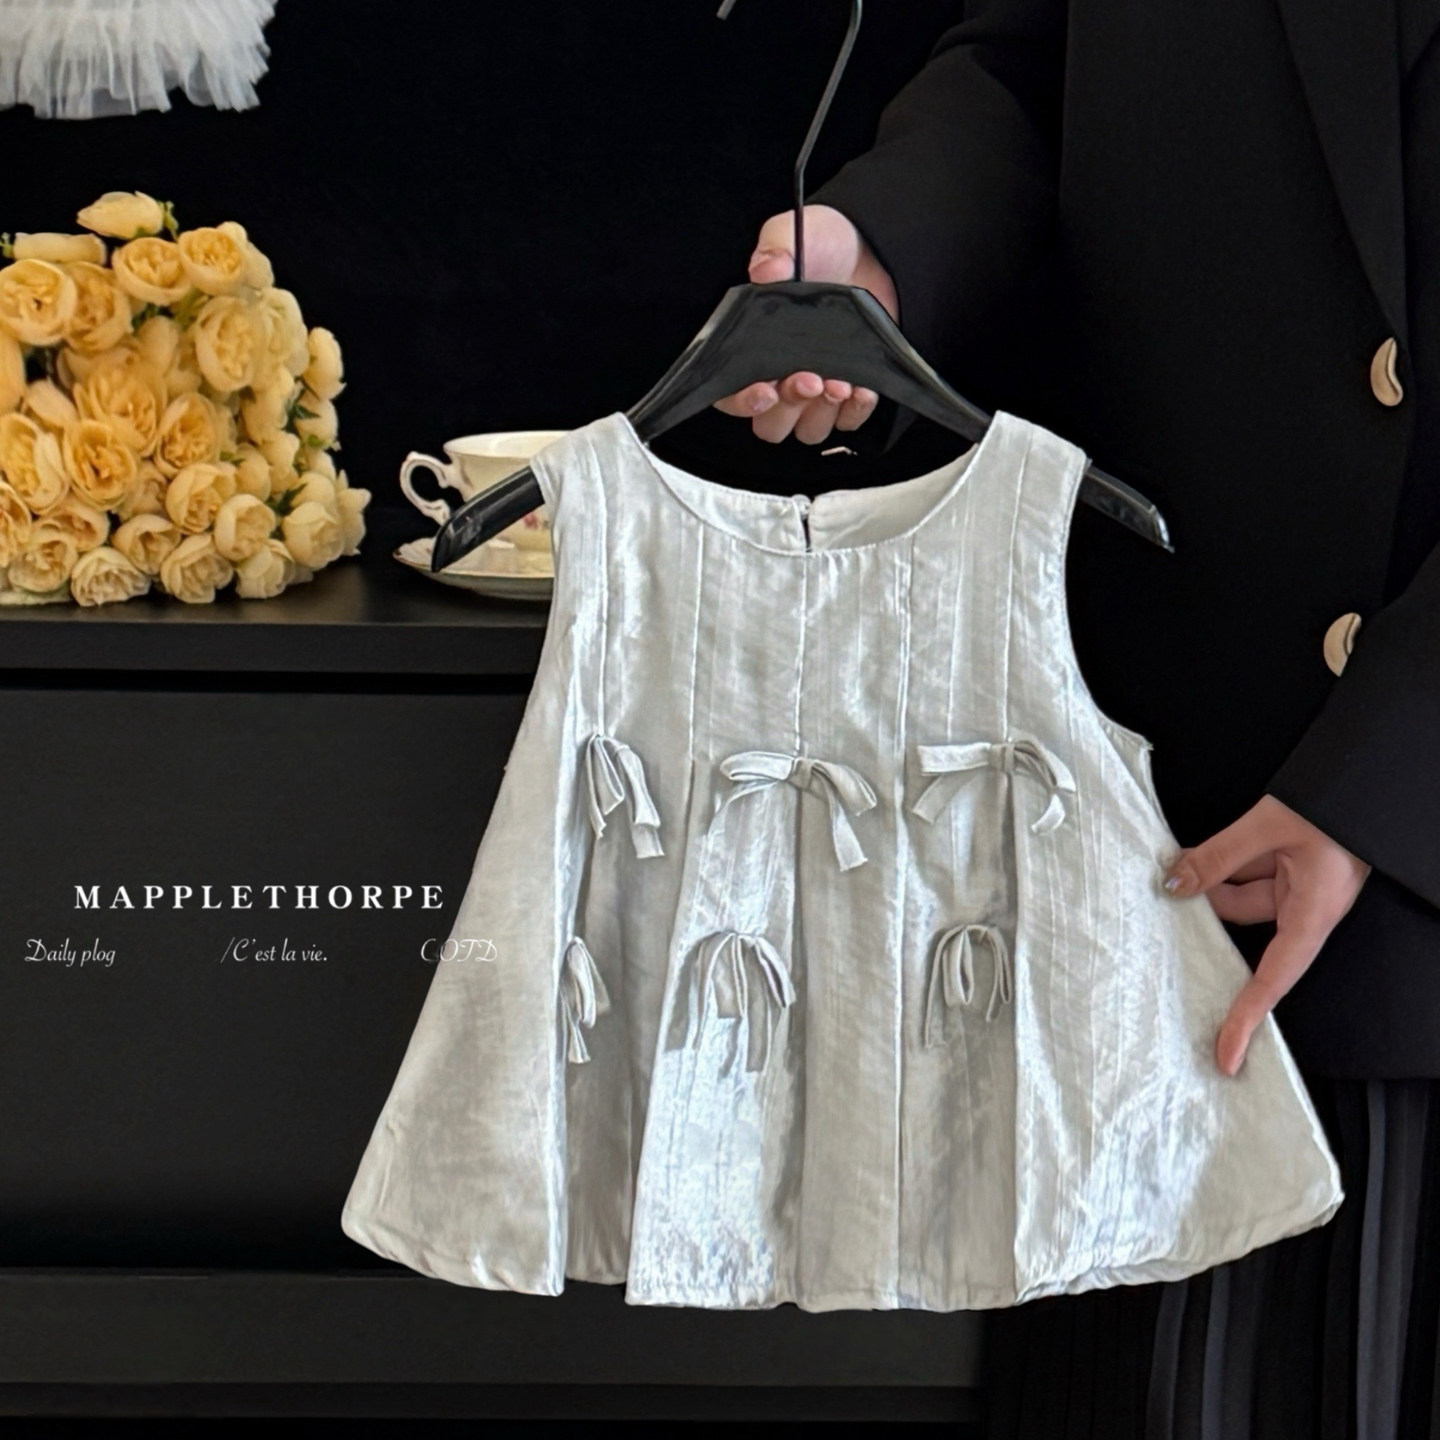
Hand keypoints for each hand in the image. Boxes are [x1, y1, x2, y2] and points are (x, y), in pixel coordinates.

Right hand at [713, 204, 899, 444]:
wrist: (873, 251)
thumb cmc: (822, 246)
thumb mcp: (793, 235)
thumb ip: (776, 250)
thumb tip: (766, 269)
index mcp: (750, 347)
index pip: (730, 394)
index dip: (743, 402)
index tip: (764, 391)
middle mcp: (777, 376)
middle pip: (770, 423)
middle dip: (788, 406)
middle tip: (808, 379)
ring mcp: (813, 390)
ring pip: (806, 430)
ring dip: (821, 413)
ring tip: (839, 383)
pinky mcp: (847, 394)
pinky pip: (846, 423)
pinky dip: (854, 412)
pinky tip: (861, 388)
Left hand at [1163, 794, 1370, 1076]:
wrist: (1360, 777)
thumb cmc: (1333, 805)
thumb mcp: (1267, 826)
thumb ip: (1217, 856)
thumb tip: (1175, 882)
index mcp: (1313, 914)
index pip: (1272, 979)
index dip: (1246, 1017)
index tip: (1227, 1053)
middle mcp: (1304, 908)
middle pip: (1243, 923)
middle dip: (1206, 908)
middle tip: (1162, 911)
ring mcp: (1295, 887)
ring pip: (1237, 894)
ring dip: (1208, 879)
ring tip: (1172, 864)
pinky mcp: (1287, 870)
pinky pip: (1244, 875)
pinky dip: (1217, 867)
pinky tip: (1187, 858)